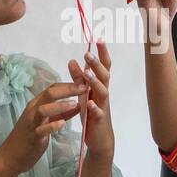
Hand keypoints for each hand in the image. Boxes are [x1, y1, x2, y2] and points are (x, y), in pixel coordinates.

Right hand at [1, 79, 83, 173]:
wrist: (11, 156)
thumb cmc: (29, 137)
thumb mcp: (46, 122)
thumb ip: (61, 114)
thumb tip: (77, 105)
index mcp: (36, 105)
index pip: (52, 88)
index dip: (68, 84)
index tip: (83, 83)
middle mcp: (33, 111)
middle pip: (49, 94)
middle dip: (68, 90)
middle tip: (83, 88)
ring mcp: (32, 123)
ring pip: (44, 109)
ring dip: (60, 106)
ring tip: (74, 104)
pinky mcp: (33, 137)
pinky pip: (42, 129)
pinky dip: (52, 126)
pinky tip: (63, 124)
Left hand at [68, 40, 113, 155]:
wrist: (100, 137)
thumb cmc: (92, 113)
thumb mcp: (84, 93)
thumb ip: (78, 78)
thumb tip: (72, 60)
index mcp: (99, 86)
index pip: (103, 66)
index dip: (102, 53)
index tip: (99, 39)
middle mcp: (103, 94)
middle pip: (104, 76)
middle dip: (96, 64)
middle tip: (87, 53)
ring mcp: (103, 106)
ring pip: (103, 92)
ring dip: (95, 82)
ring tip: (87, 74)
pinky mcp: (99, 120)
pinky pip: (99, 113)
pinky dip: (95, 108)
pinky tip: (90, 103)